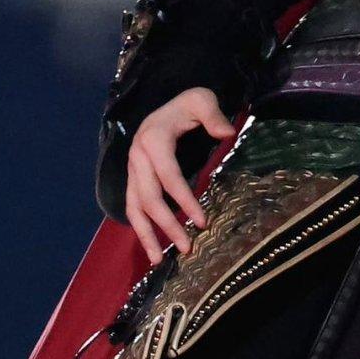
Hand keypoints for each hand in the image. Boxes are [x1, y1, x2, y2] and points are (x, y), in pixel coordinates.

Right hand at [125, 87, 235, 262]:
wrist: (167, 107)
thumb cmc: (187, 105)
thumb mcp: (201, 99)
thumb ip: (213, 115)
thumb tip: (227, 134)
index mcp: (153, 139)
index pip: (169, 176)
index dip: (185, 200)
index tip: (202, 221)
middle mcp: (137, 157)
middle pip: (150, 197)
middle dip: (167, 225)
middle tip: (187, 247)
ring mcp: (132, 170)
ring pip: (134, 207)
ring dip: (146, 235)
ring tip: (159, 260)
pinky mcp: (133, 179)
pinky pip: (132, 207)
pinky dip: (140, 228)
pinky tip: (152, 247)